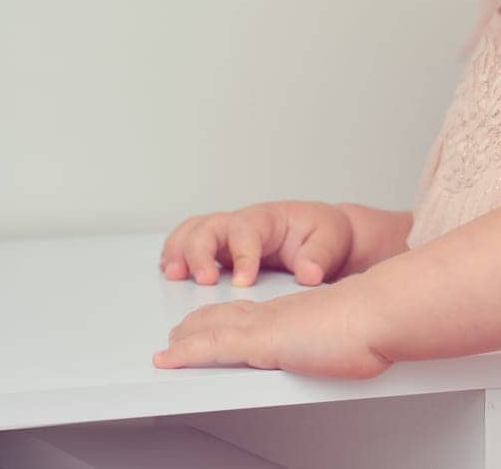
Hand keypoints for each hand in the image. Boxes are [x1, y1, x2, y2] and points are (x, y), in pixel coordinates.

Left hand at [152, 273, 391, 378]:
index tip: (218, 319)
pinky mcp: (261, 341)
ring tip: (167, 348)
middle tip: (180, 332)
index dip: (230, 316)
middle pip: (226, 315)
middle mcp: (276, 313)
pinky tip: (168, 359)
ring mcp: (266, 326)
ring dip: (186, 340)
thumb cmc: (378, 320)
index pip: (253, 311)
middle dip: (200, 325)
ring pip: (212, 329)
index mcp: (296, 310)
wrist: (380, 311)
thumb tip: (361, 346)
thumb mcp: (357, 329)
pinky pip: (211, 347)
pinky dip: (185, 352)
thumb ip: (347, 335)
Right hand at [159, 200, 353, 287]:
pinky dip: (175, 254)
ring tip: (174, 274)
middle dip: (201, 252)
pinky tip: (170, 273)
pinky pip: (187, 243)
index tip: (245, 281)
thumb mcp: (330, 242)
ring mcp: (226, 236)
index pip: (247, 231)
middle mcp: (241, 224)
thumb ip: (319, 256)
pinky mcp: (218, 250)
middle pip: (209, 227)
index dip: (243, 255)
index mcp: (268, 219)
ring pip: (192, 232)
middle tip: (205, 281)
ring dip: (179, 251)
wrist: (321, 234)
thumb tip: (309, 273)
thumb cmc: (323, 235)